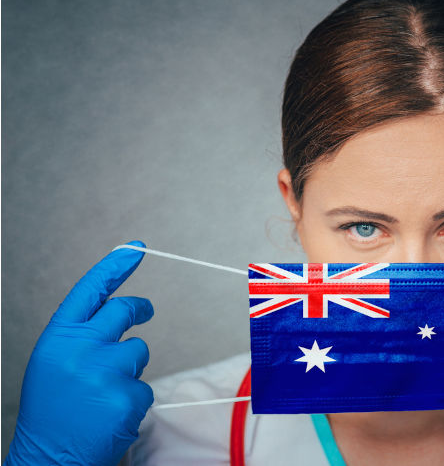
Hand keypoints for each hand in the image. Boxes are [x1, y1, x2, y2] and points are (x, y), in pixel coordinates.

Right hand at [5, 241, 153, 465]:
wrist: (48, 459)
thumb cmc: (53, 410)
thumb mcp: (54, 363)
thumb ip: (81, 335)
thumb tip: (118, 309)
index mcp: (58, 338)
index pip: (91, 290)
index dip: (115, 266)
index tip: (136, 248)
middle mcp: (79, 348)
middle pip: (124, 310)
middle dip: (138, 309)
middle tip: (145, 311)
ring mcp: (104, 371)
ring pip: (139, 350)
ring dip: (129, 369)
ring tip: (102, 394)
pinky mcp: (126, 395)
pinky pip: (144, 387)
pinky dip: (133, 400)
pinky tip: (110, 415)